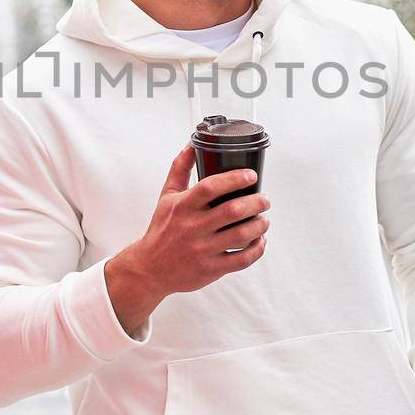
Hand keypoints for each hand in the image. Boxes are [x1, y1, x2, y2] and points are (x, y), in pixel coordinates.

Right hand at [104, 144, 268, 334]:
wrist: (150, 268)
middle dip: (256, 202)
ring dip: (259, 225)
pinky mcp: (210, 269)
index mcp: (183, 207)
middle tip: (264, 199)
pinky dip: (256, 249)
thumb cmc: (162, 229)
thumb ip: (179, 169)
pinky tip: (259, 241)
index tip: (251, 176)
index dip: (234, 179)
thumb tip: (192, 145)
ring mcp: (202, 249)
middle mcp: (192, 227)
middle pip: (232, 210)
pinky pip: (241, 260)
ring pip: (241, 235)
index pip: (210, 187)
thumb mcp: (167, 197)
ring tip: (264, 219)